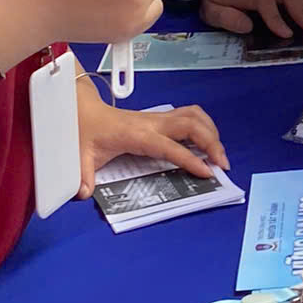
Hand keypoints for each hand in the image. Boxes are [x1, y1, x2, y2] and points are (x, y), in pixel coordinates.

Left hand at [76, 83, 226, 198]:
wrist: (83, 110)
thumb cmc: (85, 131)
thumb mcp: (80, 156)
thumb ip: (83, 175)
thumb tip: (83, 193)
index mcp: (137, 134)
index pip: (170, 146)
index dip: (190, 159)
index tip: (206, 172)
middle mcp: (152, 123)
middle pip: (192, 125)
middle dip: (212, 143)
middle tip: (222, 165)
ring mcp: (158, 118)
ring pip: (194, 116)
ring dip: (211, 132)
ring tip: (219, 154)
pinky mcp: (160, 118)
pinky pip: (189, 115)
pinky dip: (204, 125)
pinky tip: (207, 140)